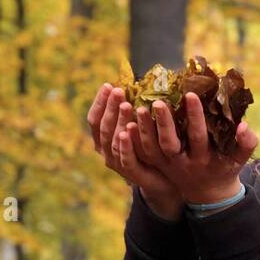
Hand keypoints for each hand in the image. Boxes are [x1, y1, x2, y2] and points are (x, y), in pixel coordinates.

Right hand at [86, 83, 183, 220]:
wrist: (165, 178)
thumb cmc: (150, 146)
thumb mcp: (139, 125)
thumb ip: (133, 109)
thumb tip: (135, 81)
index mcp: (104, 139)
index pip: (95, 119)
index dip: (100, 102)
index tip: (108, 85)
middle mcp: (106, 151)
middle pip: (103, 127)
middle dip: (110, 108)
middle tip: (118, 91)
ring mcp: (118, 164)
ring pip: (113, 141)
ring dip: (119, 121)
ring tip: (126, 105)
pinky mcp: (133, 174)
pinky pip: (126, 159)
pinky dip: (125, 146)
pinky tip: (127, 131)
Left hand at [145, 91, 259, 205]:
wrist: (207, 193)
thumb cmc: (225, 168)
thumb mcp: (239, 159)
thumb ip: (246, 143)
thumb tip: (244, 126)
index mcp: (203, 159)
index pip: (198, 136)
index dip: (195, 116)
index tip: (191, 94)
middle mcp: (182, 164)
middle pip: (170, 144)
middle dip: (164, 123)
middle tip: (158, 102)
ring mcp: (167, 166)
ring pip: (151, 149)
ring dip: (144, 130)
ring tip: (138, 108)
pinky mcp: (156, 166)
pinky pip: (142, 154)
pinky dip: (134, 140)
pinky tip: (126, 121)